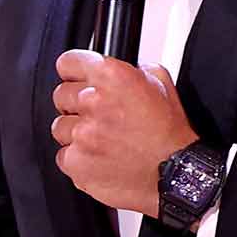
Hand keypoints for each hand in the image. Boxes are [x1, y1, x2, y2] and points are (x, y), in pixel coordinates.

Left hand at [50, 50, 197, 215]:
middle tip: (99, 116)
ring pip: (60, 126)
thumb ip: (134, 69)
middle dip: (76, 104)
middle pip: (61, 95)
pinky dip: (77, 158)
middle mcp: (93, 102)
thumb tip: (121, 68)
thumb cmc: (170, 134)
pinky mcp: (76, 162)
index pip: (68, 62)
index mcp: (111, 77)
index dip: (74, 72)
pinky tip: (98, 158)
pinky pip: (63, 155)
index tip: (76, 79)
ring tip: (101, 140)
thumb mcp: (161, 83)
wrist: (176, 174)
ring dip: (76, 132)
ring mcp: (82, 134)